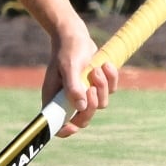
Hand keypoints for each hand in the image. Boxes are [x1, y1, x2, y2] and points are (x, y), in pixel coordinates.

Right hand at [44, 16, 117, 135]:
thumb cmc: (67, 49)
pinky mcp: (96, 86)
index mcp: (55, 97)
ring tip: (96, 69)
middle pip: (83, 118)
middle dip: (91, 106)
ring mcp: (83, 94)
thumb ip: (73, 86)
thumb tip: (80, 107)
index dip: (64, 130)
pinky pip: (109, 92)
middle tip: (91, 89)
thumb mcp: (68, 65)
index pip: (57, 124)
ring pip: (99, 105)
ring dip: (102, 87)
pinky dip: (111, 79)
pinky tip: (105, 64)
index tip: (73, 127)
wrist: (75, 34)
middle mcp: (68, 99)